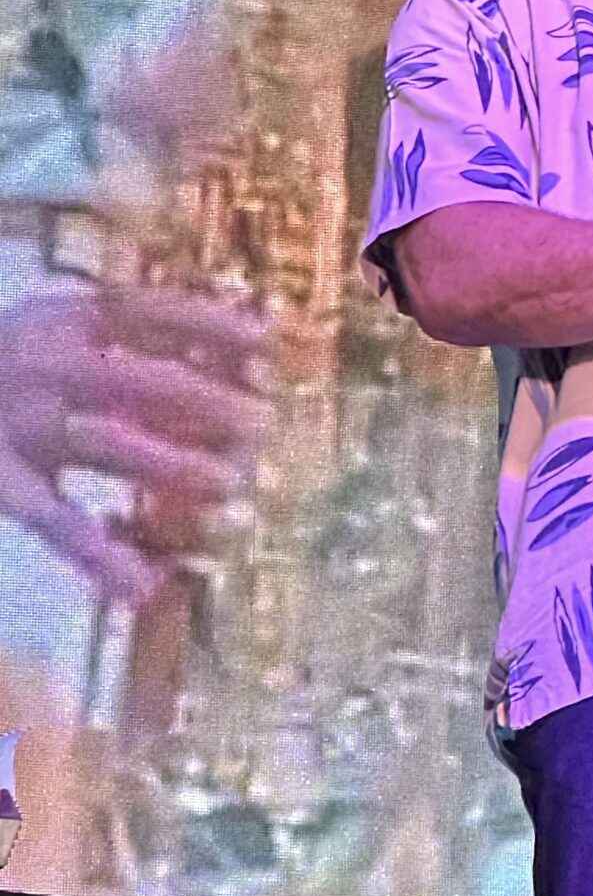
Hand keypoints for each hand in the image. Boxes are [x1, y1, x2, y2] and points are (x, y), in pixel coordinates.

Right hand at [0, 282, 271, 600]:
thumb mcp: (44, 330)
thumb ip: (114, 335)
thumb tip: (233, 340)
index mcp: (56, 319)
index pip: (144, 310)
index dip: (207, 322)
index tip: (266, 339)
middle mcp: (39, 365)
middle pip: (137, 379)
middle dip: (206, 400)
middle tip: (265, 422)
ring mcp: (18, 425)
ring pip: (106, 444)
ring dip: (171, 465)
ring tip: (231, 488)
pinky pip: (53, 520)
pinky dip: (99, 555)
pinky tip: (141, 586)